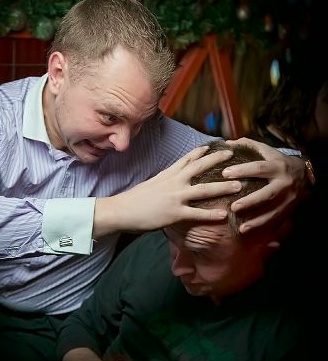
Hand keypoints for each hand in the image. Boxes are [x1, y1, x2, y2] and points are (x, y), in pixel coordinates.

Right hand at [94, 146, 240, 237]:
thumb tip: (169, 183)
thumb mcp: (150, 185)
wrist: (120, 210)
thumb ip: (163, 182)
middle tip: (233, 154)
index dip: (201, 151)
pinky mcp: (175, 213)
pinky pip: (197, 213)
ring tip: (239, 185)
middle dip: (218, 160)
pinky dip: (211, 214)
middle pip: (200, 167)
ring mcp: (175, 197)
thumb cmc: (133, 200)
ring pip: (204, 190)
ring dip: (223, 187)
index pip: (187, 158)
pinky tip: (224, 214)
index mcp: (167, 175)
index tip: (213, 145)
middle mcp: (174, 182)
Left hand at [223, 138, 305, 232]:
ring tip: (241, 228)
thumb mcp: (266, 151)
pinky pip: (277, 221)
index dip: (242, 170)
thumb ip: (248, 146)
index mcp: (277, 166)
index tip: (224, 174)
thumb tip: (227, 143)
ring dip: (257, 221)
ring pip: (273, 211)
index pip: (258, 168)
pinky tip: (251, 232)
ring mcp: (288, 198)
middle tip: (233, 208)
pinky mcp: (289, 210)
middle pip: (267, 194)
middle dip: (250, 202)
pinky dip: (264, 228)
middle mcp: (284, 183)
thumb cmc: (277, 161)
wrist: (304, 174)